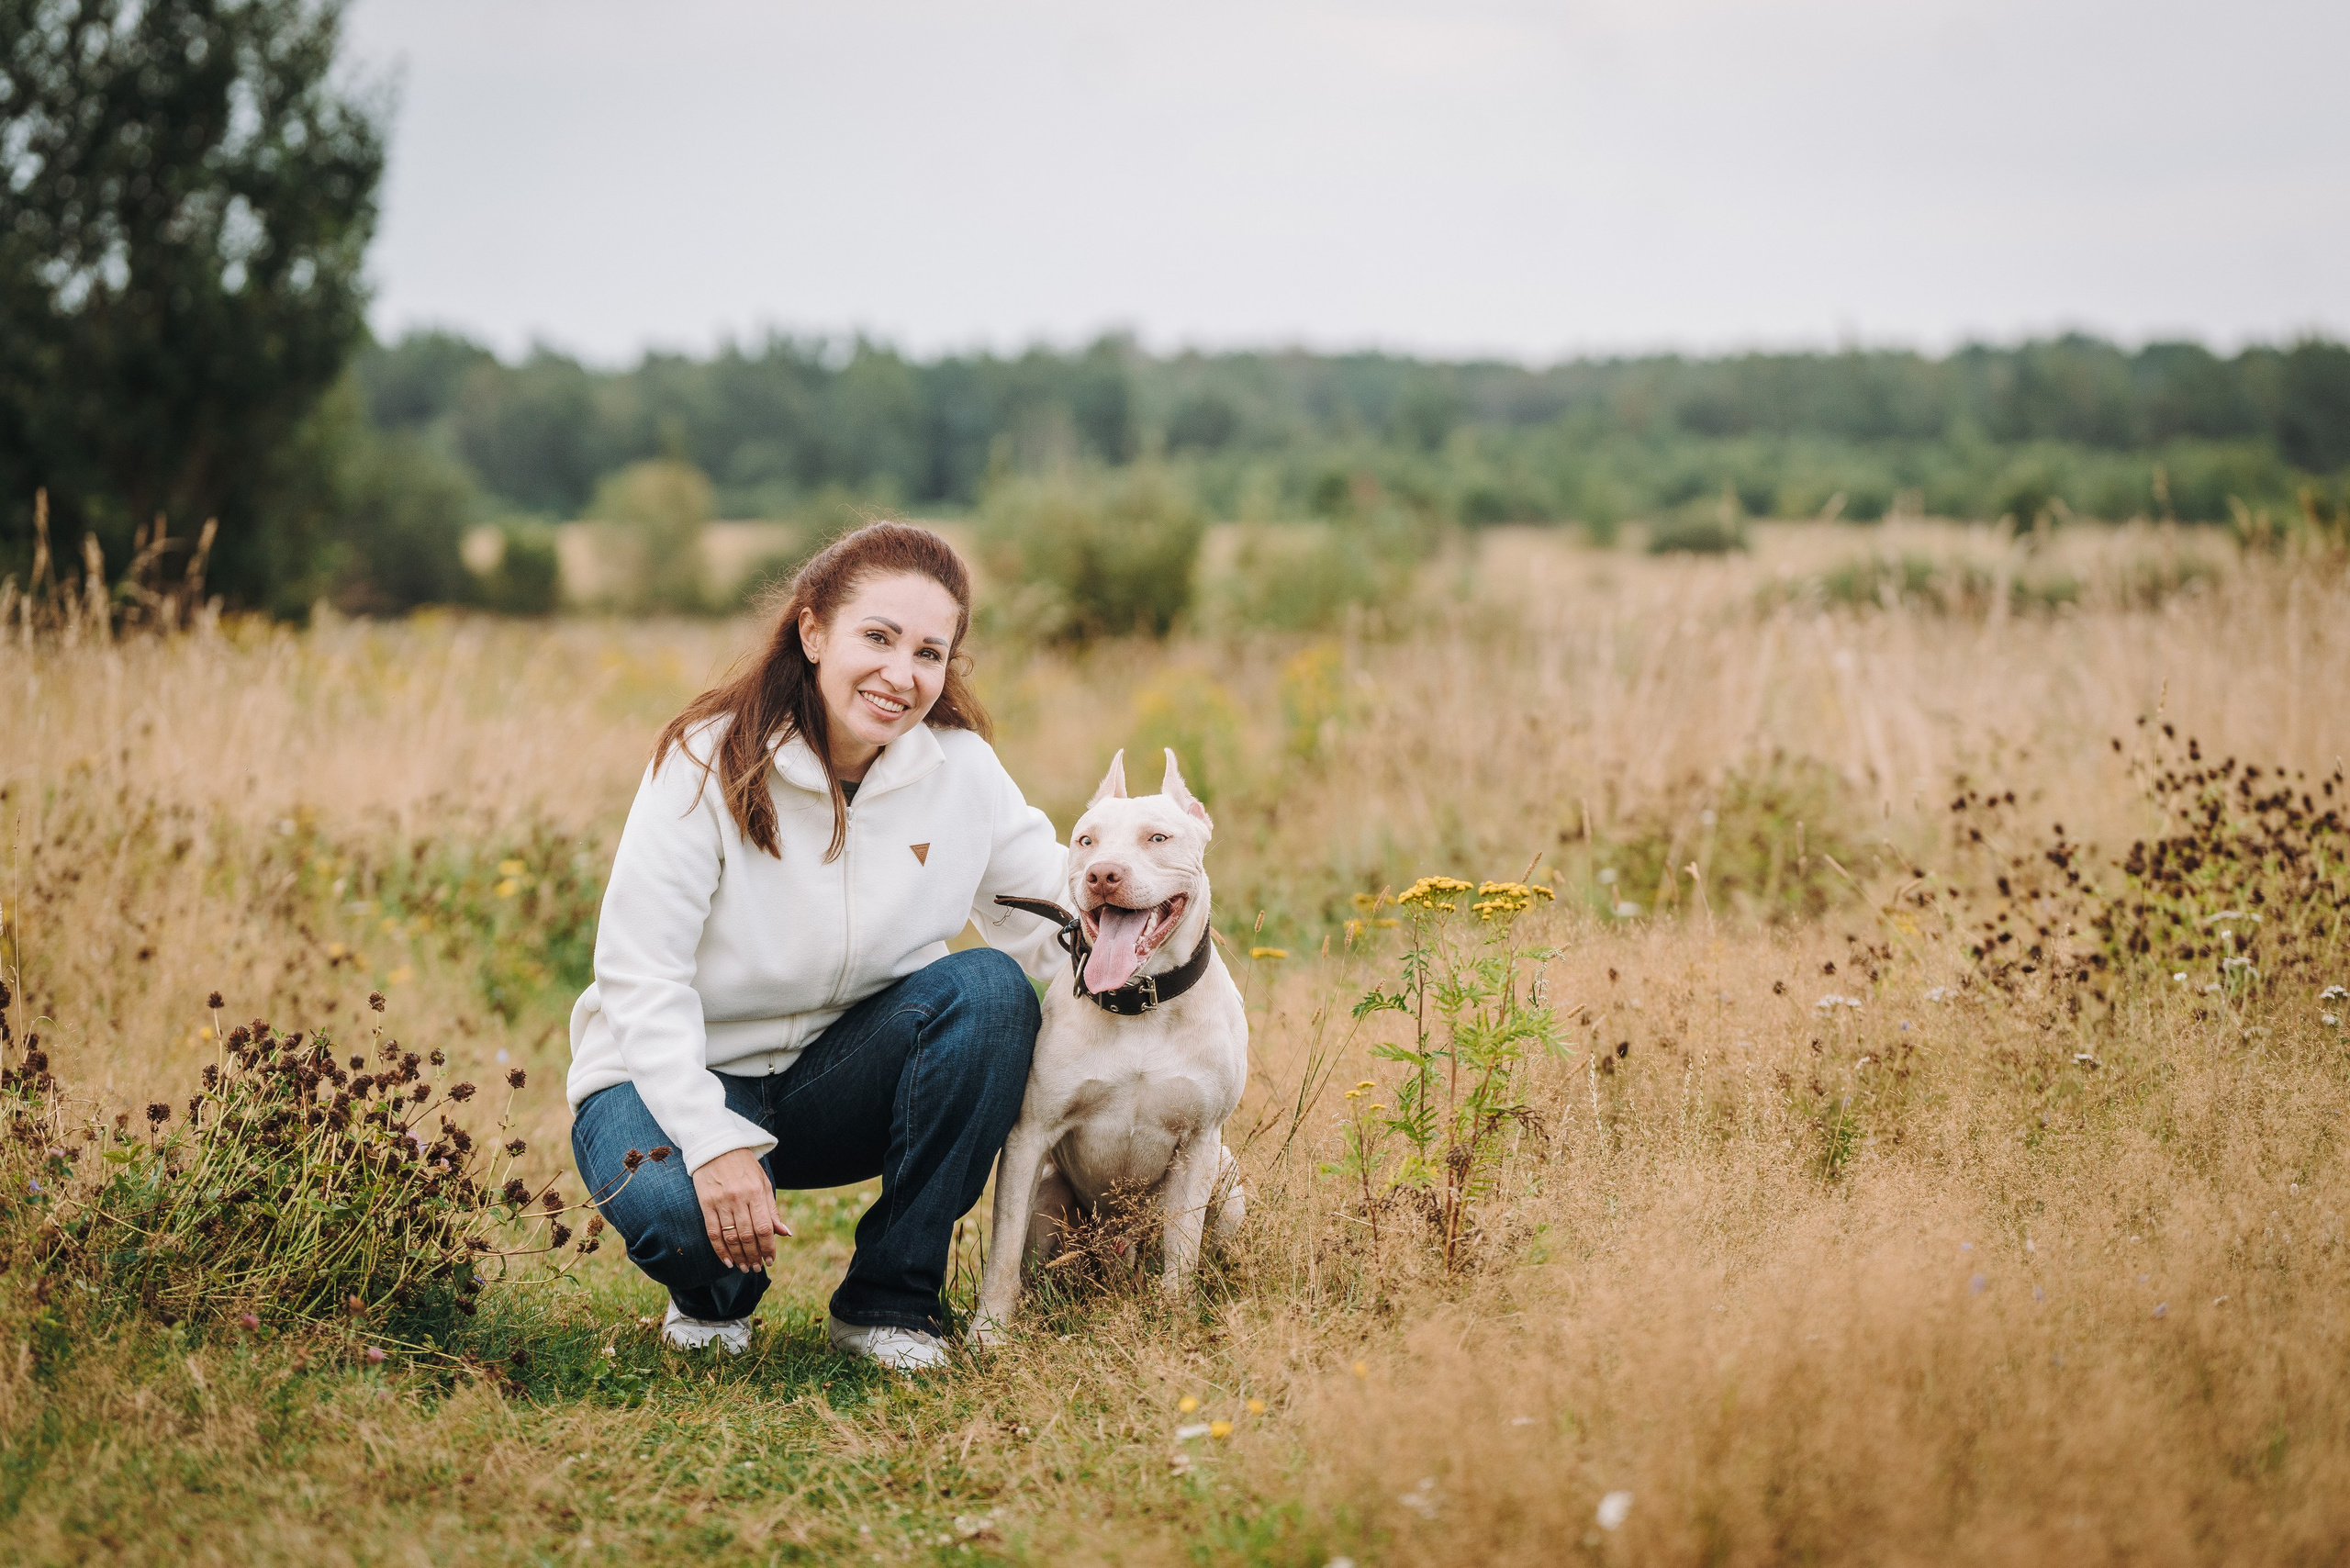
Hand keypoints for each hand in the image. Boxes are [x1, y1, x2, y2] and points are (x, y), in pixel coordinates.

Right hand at [692, 1147, 789, 1270]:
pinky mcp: (706, 1204)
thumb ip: (772, 1210)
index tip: (771, 1260)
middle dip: (753, 1256)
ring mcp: (721, 1202)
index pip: (764, 1228)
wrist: (716, 1147)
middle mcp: (738, 1199)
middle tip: (756, 1268)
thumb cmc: (745, 1166)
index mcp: (756, 1192)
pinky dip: (720, 1249)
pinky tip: (726, 1260)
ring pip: (730, 1237)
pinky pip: (713, 1232)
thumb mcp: (763, 1183)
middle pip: (747, 1236)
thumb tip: (785, 1233)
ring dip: (738, 1256)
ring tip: (744, 1267)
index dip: (768, 1247)